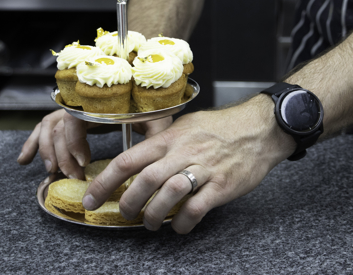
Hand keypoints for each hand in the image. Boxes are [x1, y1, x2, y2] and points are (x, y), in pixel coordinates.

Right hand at [17, 109, 172, 178]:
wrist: (149, 92)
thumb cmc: (153, 105)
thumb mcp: (157, 119)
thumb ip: (154, 136)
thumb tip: (146, 161)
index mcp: (100, 103)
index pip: (74, 120)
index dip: (73, 143)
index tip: (82, 164)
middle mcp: (82, 104)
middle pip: (59, 127)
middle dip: (61, 155)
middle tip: (73, 177)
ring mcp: (74, 110)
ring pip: (48, 126)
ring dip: (46, 151)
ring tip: (51, 172)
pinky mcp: (72, 119)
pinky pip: (45, 127)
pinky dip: (34, 143)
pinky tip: (25, 159)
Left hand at [82, 95, 295, 233]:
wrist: (259, 128)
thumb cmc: (222, 126)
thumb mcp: (188, 125)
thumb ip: (164, 142)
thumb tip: (142, 157)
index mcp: (170, 138)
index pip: (128, 159)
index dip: (105, 181)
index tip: (92, 197)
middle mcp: (183, 153)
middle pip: (144, 180)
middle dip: (128, 202)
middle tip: (125, 213)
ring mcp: (203, 169)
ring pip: (168, 195)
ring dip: (154, 215)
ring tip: (150, 223)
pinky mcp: (222, 186)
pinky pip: (197, 208)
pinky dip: (183, 223)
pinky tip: (180, 227)